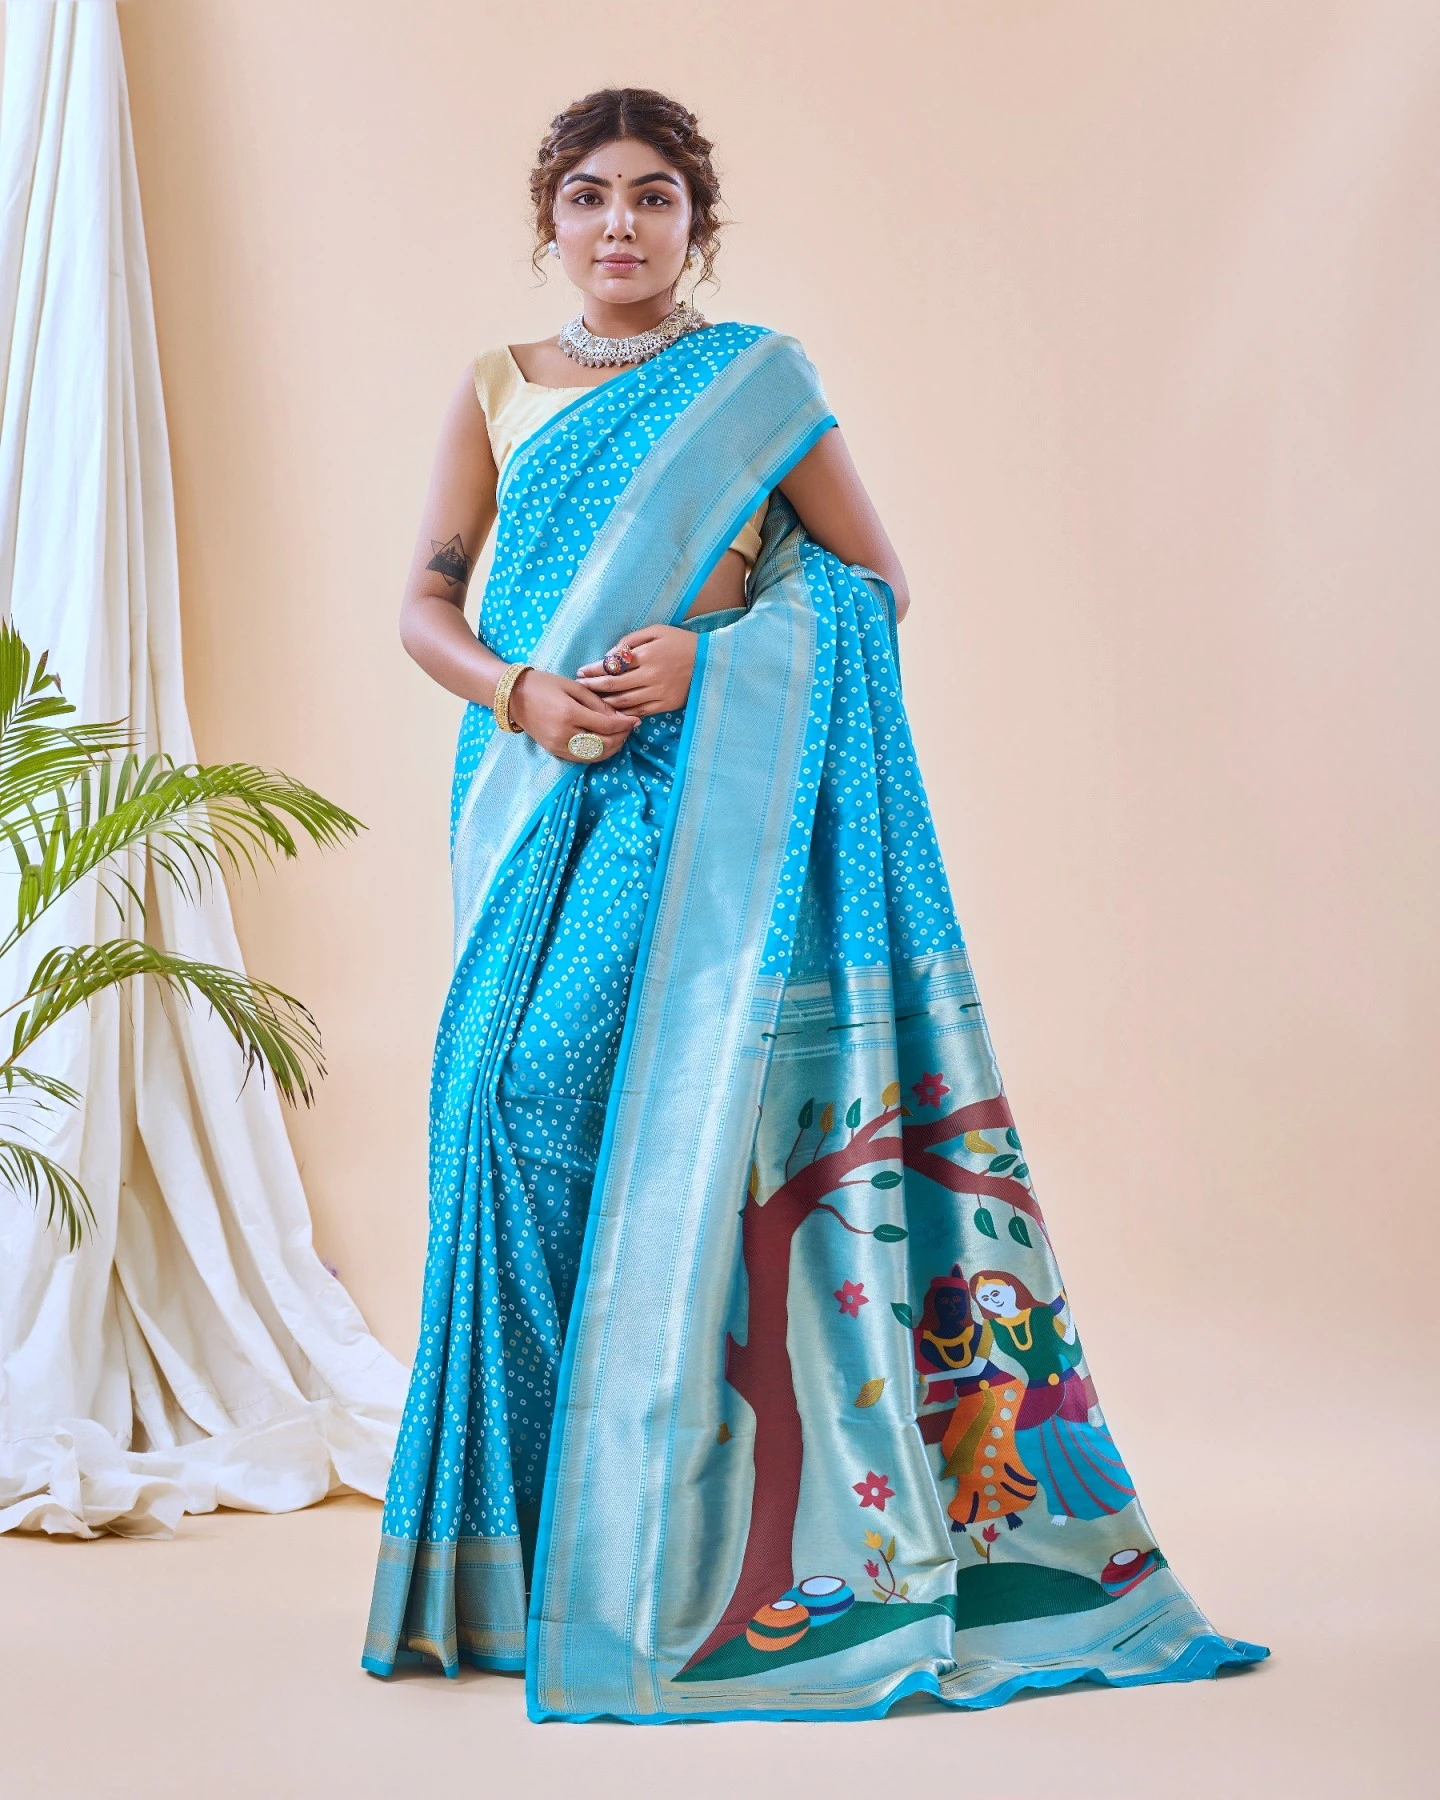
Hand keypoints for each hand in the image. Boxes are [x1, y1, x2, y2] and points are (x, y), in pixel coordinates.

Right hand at [506, 668, 636, 762]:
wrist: (514, 697)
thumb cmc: (544, 685)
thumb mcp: (573, 687)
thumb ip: (597, 703)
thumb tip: (620, 717)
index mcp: (569, 714)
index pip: (606, 726)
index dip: (624, 725)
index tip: (636, 720)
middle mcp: (564, 734)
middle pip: (603, 744)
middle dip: (621, 738)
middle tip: (629, 728)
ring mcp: (558, 746)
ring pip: (594, 756)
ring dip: (612, 748)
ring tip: (620, 736)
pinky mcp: (554, 751)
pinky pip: (582, 758)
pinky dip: (597, 753)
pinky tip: (605, 743)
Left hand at [575, 624, 697, 715]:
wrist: (710, 662)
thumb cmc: (681, 642)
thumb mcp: (657, 631)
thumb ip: (632, 640)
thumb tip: (610, 655)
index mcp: (647, 655)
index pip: (613, 665)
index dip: (594, 669)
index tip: (581, 671)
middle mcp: (651, 675)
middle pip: (615, 685)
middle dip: (594, 687)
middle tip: (580, 687)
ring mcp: (659, 692)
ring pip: (625, 702)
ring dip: (605, 702)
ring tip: (592, 700)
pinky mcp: (666, 705)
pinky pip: (640, 711)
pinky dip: (625, 712)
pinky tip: (613, 711)